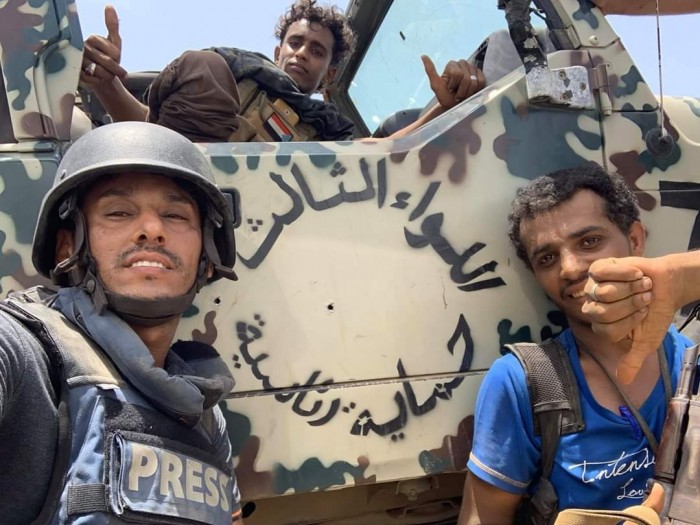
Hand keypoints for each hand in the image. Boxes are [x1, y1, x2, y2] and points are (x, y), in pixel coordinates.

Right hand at [80, 5, 126, 88]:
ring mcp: (76, 60)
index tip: (116, 58)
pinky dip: (96, 81)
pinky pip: (90, 79)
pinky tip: (96, 79)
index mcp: (92, 38)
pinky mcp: (73, 73)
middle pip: (106, 62)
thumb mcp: (114, 42)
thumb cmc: (108, 58)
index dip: (118, 58)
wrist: (101, 77)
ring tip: (106, 75)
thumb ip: (113, 26)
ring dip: (106, 76)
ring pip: (98, 71)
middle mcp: (81, 47)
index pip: (113, 52)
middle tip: (118, 72)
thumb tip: (109, 6)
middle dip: (115, 70)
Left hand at [421, 56, 484, 109]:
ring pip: (474, 81)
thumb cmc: (445, 97)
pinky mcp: (481, 75)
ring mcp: (473, 68)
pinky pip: (481, 83)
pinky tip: (471, 92)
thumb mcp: (435, 85)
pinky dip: (475, 91)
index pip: (456, 74)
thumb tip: (423, 56)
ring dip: (467, 92)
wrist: (454, 106)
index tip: (450, 89)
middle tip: (456, 93)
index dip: (453, 85)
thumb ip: (430, 71)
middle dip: (461, 90)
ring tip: (463, 93)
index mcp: (451, 64)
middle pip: (465, 78)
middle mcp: (462, 63)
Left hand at [582, 256, 682, 383]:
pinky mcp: (598, 268)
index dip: (630, 322)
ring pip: (604, 292)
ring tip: (642, 284)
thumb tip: (623, 381)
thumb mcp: (646, 341)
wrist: (668, 285)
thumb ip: (632, 360)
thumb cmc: (655, 313)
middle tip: (644, 298)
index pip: (607, 330)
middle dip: (631, 305)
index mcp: (601, 325)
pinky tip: (635, 273)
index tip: (644, 314)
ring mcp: (593, 287)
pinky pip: (603, 273)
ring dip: (630, 288)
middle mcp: (593, 306)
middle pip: (602, 312)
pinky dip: (625, 273)